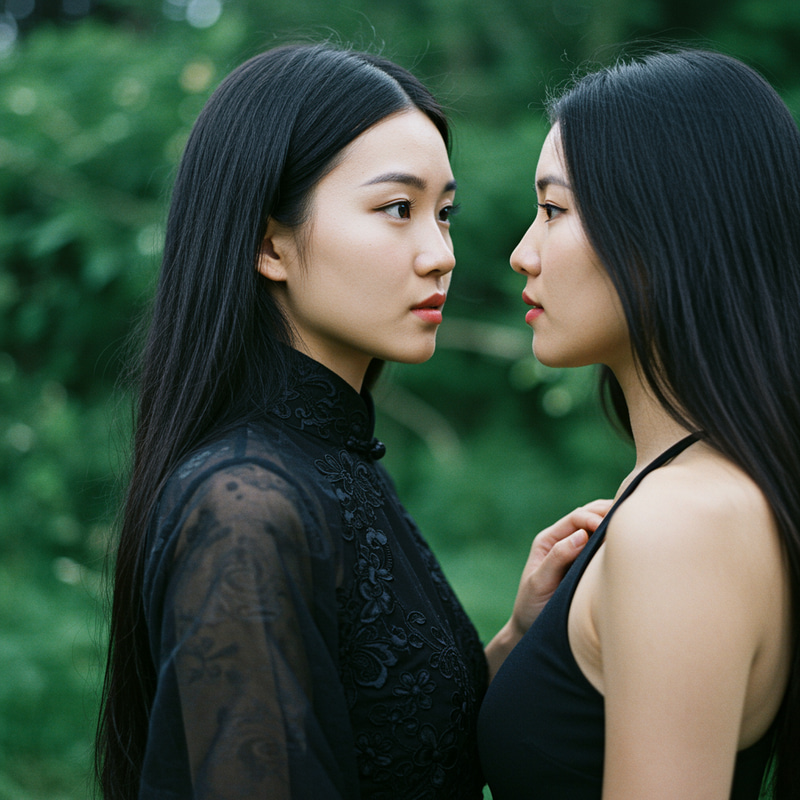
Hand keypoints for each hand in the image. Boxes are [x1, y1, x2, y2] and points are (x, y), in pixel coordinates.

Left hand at [485, 499, 612, 678]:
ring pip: (598, 527)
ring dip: (613, 522)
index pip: (575, 518)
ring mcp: (576, 552)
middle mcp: (562, 541)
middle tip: (628, 514)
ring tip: (634, 522)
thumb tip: (581, 535)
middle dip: (608, 511)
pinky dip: (615, 540)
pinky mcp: (586, 565)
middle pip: (588, 515)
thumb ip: (557, 557)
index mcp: (549, 540)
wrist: (531, 629)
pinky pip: (602, 546)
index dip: (592, 517)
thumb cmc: (531, 606)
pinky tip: (630, 542)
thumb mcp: (540, 582)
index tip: (605, 527)